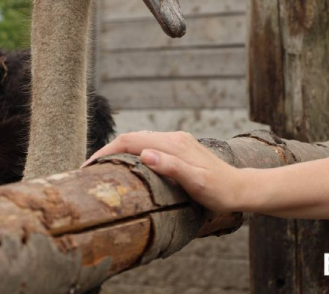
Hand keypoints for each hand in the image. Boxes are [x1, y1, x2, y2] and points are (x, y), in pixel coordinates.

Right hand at [82, 130, 243, 212]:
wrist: (241, 188)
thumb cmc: (219, 191)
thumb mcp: (196, 183)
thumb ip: (172, 167)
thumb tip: (145, 154)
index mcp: (174, 144)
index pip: (131, 141)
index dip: (107, 152)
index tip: (88, 167)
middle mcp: (173, 138)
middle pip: (132, 137)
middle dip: (108, 151)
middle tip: (87, 171)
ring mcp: (176, 141)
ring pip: (139, 140)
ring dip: (118, 151)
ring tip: (101, 168)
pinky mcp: (179, 147)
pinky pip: (148, 144)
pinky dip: (131, 152)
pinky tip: (126, 164)